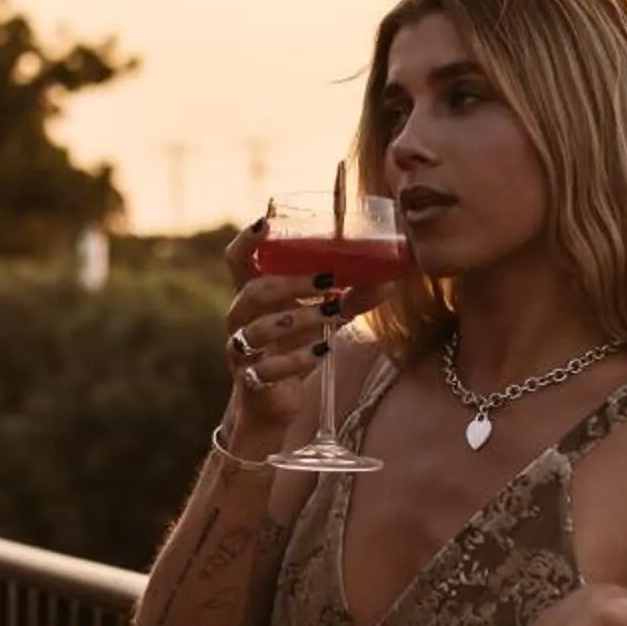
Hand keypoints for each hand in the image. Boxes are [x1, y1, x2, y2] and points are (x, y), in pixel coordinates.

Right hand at [216, 217, 396, 445]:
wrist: (271, 403)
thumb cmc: (293, 348)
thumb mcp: (321, 318)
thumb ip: (350, 297)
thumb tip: (390, 277)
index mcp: (251, 294)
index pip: (236, 260)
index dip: (247, 240)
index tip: (266, 221)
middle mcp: (240, 319)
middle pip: (254, 292)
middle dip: (291, 283)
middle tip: (329, 280)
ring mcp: (241, 350)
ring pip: (260, 329)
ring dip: (301, 318)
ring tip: (334, 313)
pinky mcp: (251, 380)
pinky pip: (269, 368)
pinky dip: (299, 358)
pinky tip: (323, 351)